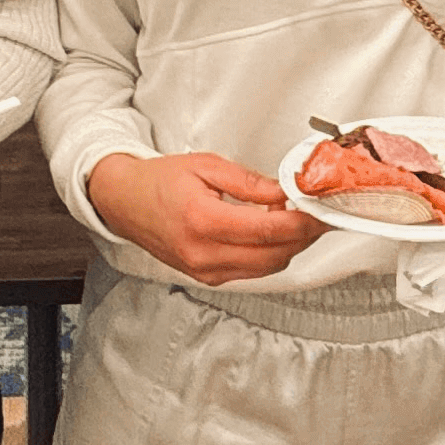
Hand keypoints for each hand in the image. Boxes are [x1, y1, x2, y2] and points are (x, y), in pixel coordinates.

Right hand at [85, 151, 327, 284]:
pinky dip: (268, 255)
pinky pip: (251, 272)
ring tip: (293, 221)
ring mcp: (205, 271)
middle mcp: (204, 253)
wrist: (126, 201)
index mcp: (203, 221)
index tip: (319, 210)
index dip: (302, 222)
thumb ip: (249, 183)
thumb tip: (284, 193)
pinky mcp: (207, 278)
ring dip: (287, 247)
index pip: (268, 230)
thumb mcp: (206, 166)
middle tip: (314, 214)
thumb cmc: (159, 181)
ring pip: (267, 268)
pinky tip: (270, 234)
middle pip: (274, 255)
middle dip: (302, 236)